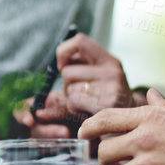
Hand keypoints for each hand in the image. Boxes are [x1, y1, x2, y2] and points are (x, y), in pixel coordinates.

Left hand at [19, 34, 140, 137]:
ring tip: (88, 106)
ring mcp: (112, 87)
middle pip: (68, 72)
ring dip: (72, 101)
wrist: (133, 122)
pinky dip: (75, 110)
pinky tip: (89, 113)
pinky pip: (74, 102)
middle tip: (82, 95)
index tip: (62, 65)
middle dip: (68, 86)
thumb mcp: (94, 85)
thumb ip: (69, 81)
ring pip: (70, 89)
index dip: (63, 51)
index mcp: (109, 60)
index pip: (79, 41)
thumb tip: (30, 102)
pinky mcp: (107, 104)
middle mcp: (112, 70)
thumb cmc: (106, 102)